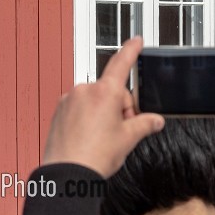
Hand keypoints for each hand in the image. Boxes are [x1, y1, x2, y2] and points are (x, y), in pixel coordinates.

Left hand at [42, 38, 164, 175]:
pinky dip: (87, 118)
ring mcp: (70, 100)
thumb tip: (155, 121)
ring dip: (103, 113)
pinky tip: (90, 138)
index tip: (136, 40)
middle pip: (111, 90)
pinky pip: (79, 109)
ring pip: (95, 100)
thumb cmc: (94, 156)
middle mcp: (85, 91)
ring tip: (104, 138)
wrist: (68, 174)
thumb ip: (145, 124)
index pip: (122, 63)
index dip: (131, 50)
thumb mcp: (128, 139)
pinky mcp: (60, 112)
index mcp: (105, 92)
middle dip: (120, 107)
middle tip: (122, 130)